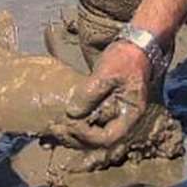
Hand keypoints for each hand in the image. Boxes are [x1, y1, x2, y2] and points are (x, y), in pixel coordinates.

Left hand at [49, 40, 152, 168]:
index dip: (87, 135)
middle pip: (97, 141)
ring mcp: (111, 114)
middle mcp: (121, 119)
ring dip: (71, 135)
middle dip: (75, 138)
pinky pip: (87, 122)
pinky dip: (73, 124)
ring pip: (90, 134)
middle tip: (55, 128)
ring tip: (53, 128)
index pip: (108, 137)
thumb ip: (90, 93)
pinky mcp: (101, 107)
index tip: (72, 123)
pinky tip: (58, 122)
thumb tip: (71, 113)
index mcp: (129, 114)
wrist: (133, 45)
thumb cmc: (125, 59)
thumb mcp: (108, 74)